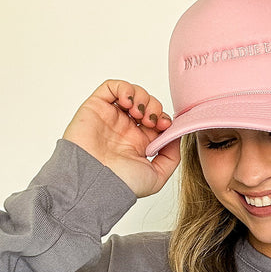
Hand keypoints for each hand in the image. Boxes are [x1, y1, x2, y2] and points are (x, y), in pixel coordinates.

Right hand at [62, 80, 179, 198]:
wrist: (95, 181)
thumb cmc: (120, 184)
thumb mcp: (157, 177)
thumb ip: (171, 157)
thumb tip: (175, 137)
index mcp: (138, 144)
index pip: (156, 121)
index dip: (163, 118)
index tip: (165, 126)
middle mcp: (124, 130)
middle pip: (146, 105)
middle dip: (154, 107)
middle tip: (151, 120)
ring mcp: (110, 118)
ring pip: (131, 94)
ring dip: (141, 97)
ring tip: (138, 112)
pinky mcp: (96, 108)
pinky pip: (111, 87)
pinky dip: (124, 88)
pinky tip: (128, 102)